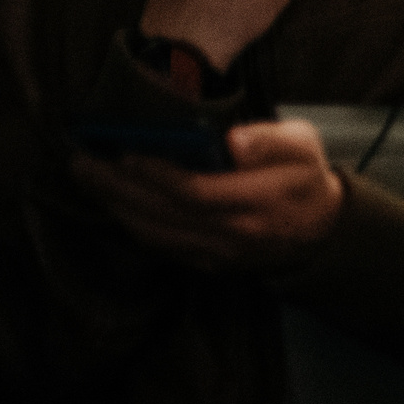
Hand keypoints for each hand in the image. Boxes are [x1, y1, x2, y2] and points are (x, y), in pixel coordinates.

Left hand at [71, 119, 346, 269]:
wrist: (320, 231)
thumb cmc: (305, 178)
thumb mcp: (304, 145)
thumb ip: (271, 140)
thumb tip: (233, 140)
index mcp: (258, 201)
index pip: (196, 192)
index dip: (156, 175)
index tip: (125, 153)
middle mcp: (233, 234)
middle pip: (164, 214)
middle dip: (117, 189)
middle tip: (82, 162)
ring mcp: (217, 253)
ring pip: (155, 234)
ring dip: (116, 207)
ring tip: (89, 179)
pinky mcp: (207, 263)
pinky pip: (161, 246)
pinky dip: (132, 224)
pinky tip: (115, 204)